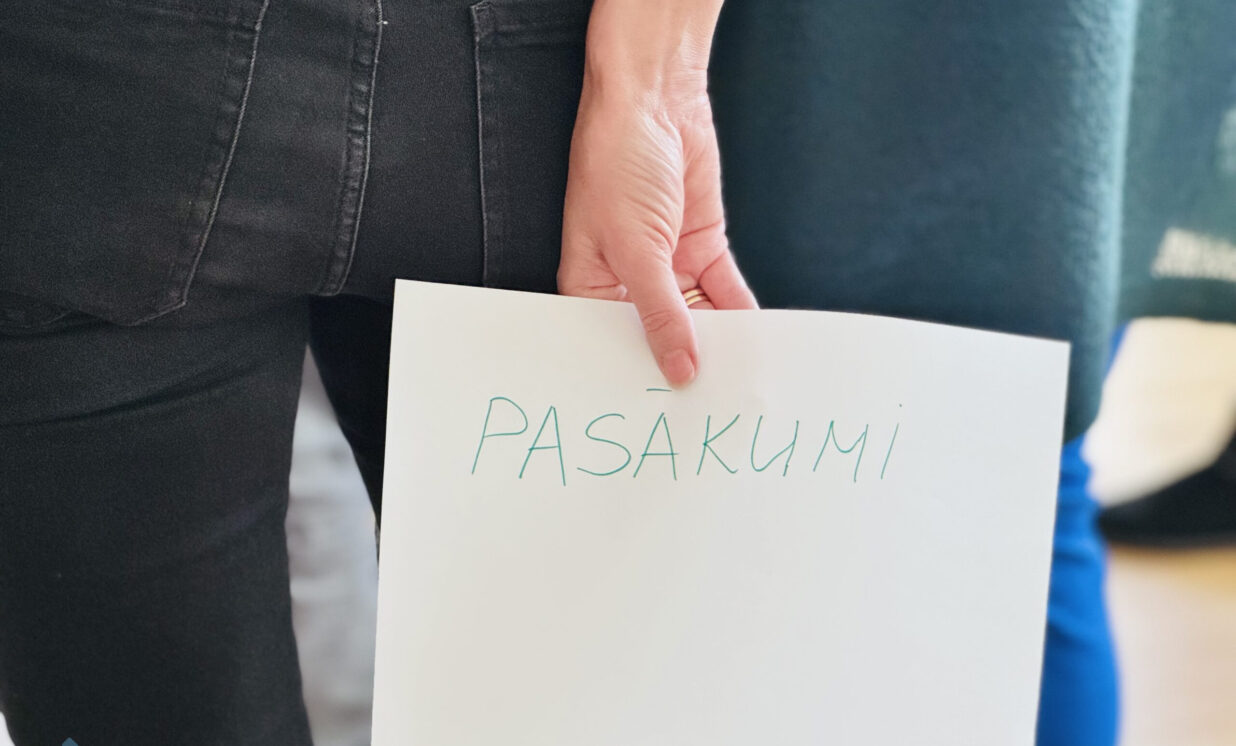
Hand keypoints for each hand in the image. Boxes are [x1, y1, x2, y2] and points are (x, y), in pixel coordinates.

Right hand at [557, 28, 757, 386]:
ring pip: (698, 318)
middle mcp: (628, 283)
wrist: (654, 99)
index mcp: (591, 288)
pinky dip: (741, 313)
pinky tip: (757, 339)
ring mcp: (667, 266)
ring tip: (741, 378)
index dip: (638, 377)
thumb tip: (680, 369)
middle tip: (711, 405)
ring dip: (720, 342)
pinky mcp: (702, 248)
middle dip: (684, 363)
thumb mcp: (634, 249)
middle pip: (659, 336)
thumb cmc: (614, 162)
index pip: (614, 346)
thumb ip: (661, 313)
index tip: (665, 413)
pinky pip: (724, 291)